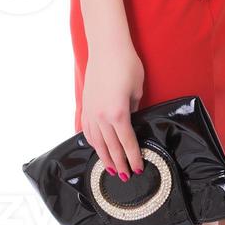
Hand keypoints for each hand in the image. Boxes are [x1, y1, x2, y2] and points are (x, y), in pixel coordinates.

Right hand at [81, 38, 145, 179]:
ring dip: (105, 157)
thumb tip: (131, 119)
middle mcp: (102, 117)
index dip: (134, 157)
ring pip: (97, 142)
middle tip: (126, 177)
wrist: (107, 47)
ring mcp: (91, 111)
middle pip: (112, 147)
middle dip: (120, 164)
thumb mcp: (137, 89)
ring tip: (111, 169)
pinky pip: (87, 130)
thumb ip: (134, 108)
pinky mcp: (85, 105)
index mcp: (119, 114)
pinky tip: (96, 148)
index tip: (138, 168)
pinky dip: (92, 142)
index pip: (128, 143)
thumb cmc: (127, 64)